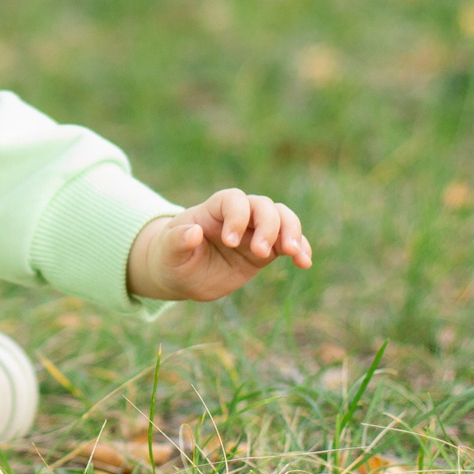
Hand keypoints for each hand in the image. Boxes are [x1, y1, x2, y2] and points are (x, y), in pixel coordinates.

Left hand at [127, 188, 311, 302]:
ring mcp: (255, 232)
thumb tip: (192, 232)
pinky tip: (304, 262)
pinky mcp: (266, 251)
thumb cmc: (171, 256)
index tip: (230, 241)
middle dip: (268, 226)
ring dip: (292, 232)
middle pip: (264, 206)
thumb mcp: (168, 251)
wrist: (181, 273)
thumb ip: (177, 240)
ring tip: (293, 253)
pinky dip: (301, 249)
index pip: (234, 200)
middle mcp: (239, 216)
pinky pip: (290, 244)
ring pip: (283, 219)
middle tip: (261, 252)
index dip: (237, 216)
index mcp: (214, 209)